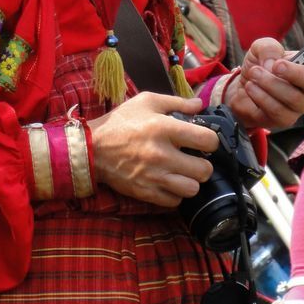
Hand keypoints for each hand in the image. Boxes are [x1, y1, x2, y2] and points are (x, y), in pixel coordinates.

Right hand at [88, 92, 218, 206]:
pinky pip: (174, 201)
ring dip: (190, 181)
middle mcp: (161, 154)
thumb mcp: (146, 101)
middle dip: (203, 164)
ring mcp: (153, 176)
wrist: (92, 148)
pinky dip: (175, 194)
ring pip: (192, 189)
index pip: (207, 140)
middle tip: (195, 159)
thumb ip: (176, 102)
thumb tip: (199, 105)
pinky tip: (169, 182)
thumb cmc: (121, 122)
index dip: (211, 140)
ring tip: (183, 172)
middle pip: (204, 170)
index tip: (204, 141)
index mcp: (164, 128)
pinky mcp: (145, 192)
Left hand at [229, 37, 303, 129]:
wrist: (241, 87)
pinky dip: (260, 96)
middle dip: (294, 73)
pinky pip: (277, 110)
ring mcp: (299, 106)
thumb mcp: (261, 49)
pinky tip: (251, 87)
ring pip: (293, 98)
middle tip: (276, 65)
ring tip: (253, 73)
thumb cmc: (259, 66)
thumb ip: (268, 48)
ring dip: (270, 83)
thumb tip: (273, 63)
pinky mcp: (285, 120)